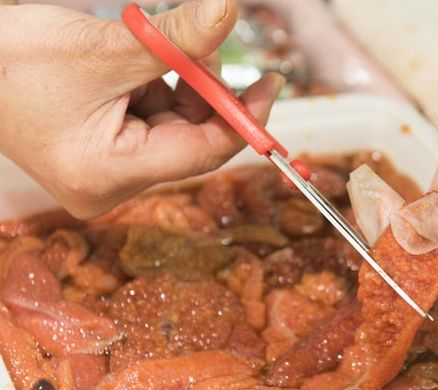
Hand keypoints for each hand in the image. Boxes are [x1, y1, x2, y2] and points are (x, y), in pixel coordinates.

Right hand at [0, 0, 284, 217]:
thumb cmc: (11, 59)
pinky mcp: (102, 153)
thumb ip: (177, 37)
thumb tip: (229, 10)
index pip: (201, 153)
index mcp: (108, 175)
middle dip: (206, 91)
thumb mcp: (107, 47)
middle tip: (207, 47)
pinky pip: (152, 120)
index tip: (272, 83)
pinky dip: (159, 86)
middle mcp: (110, 185)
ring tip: (160, 46)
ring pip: (174, 126)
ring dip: (180, 83)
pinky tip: (141, 62)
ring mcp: (106, 170)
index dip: (244, 117)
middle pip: (191, 139)